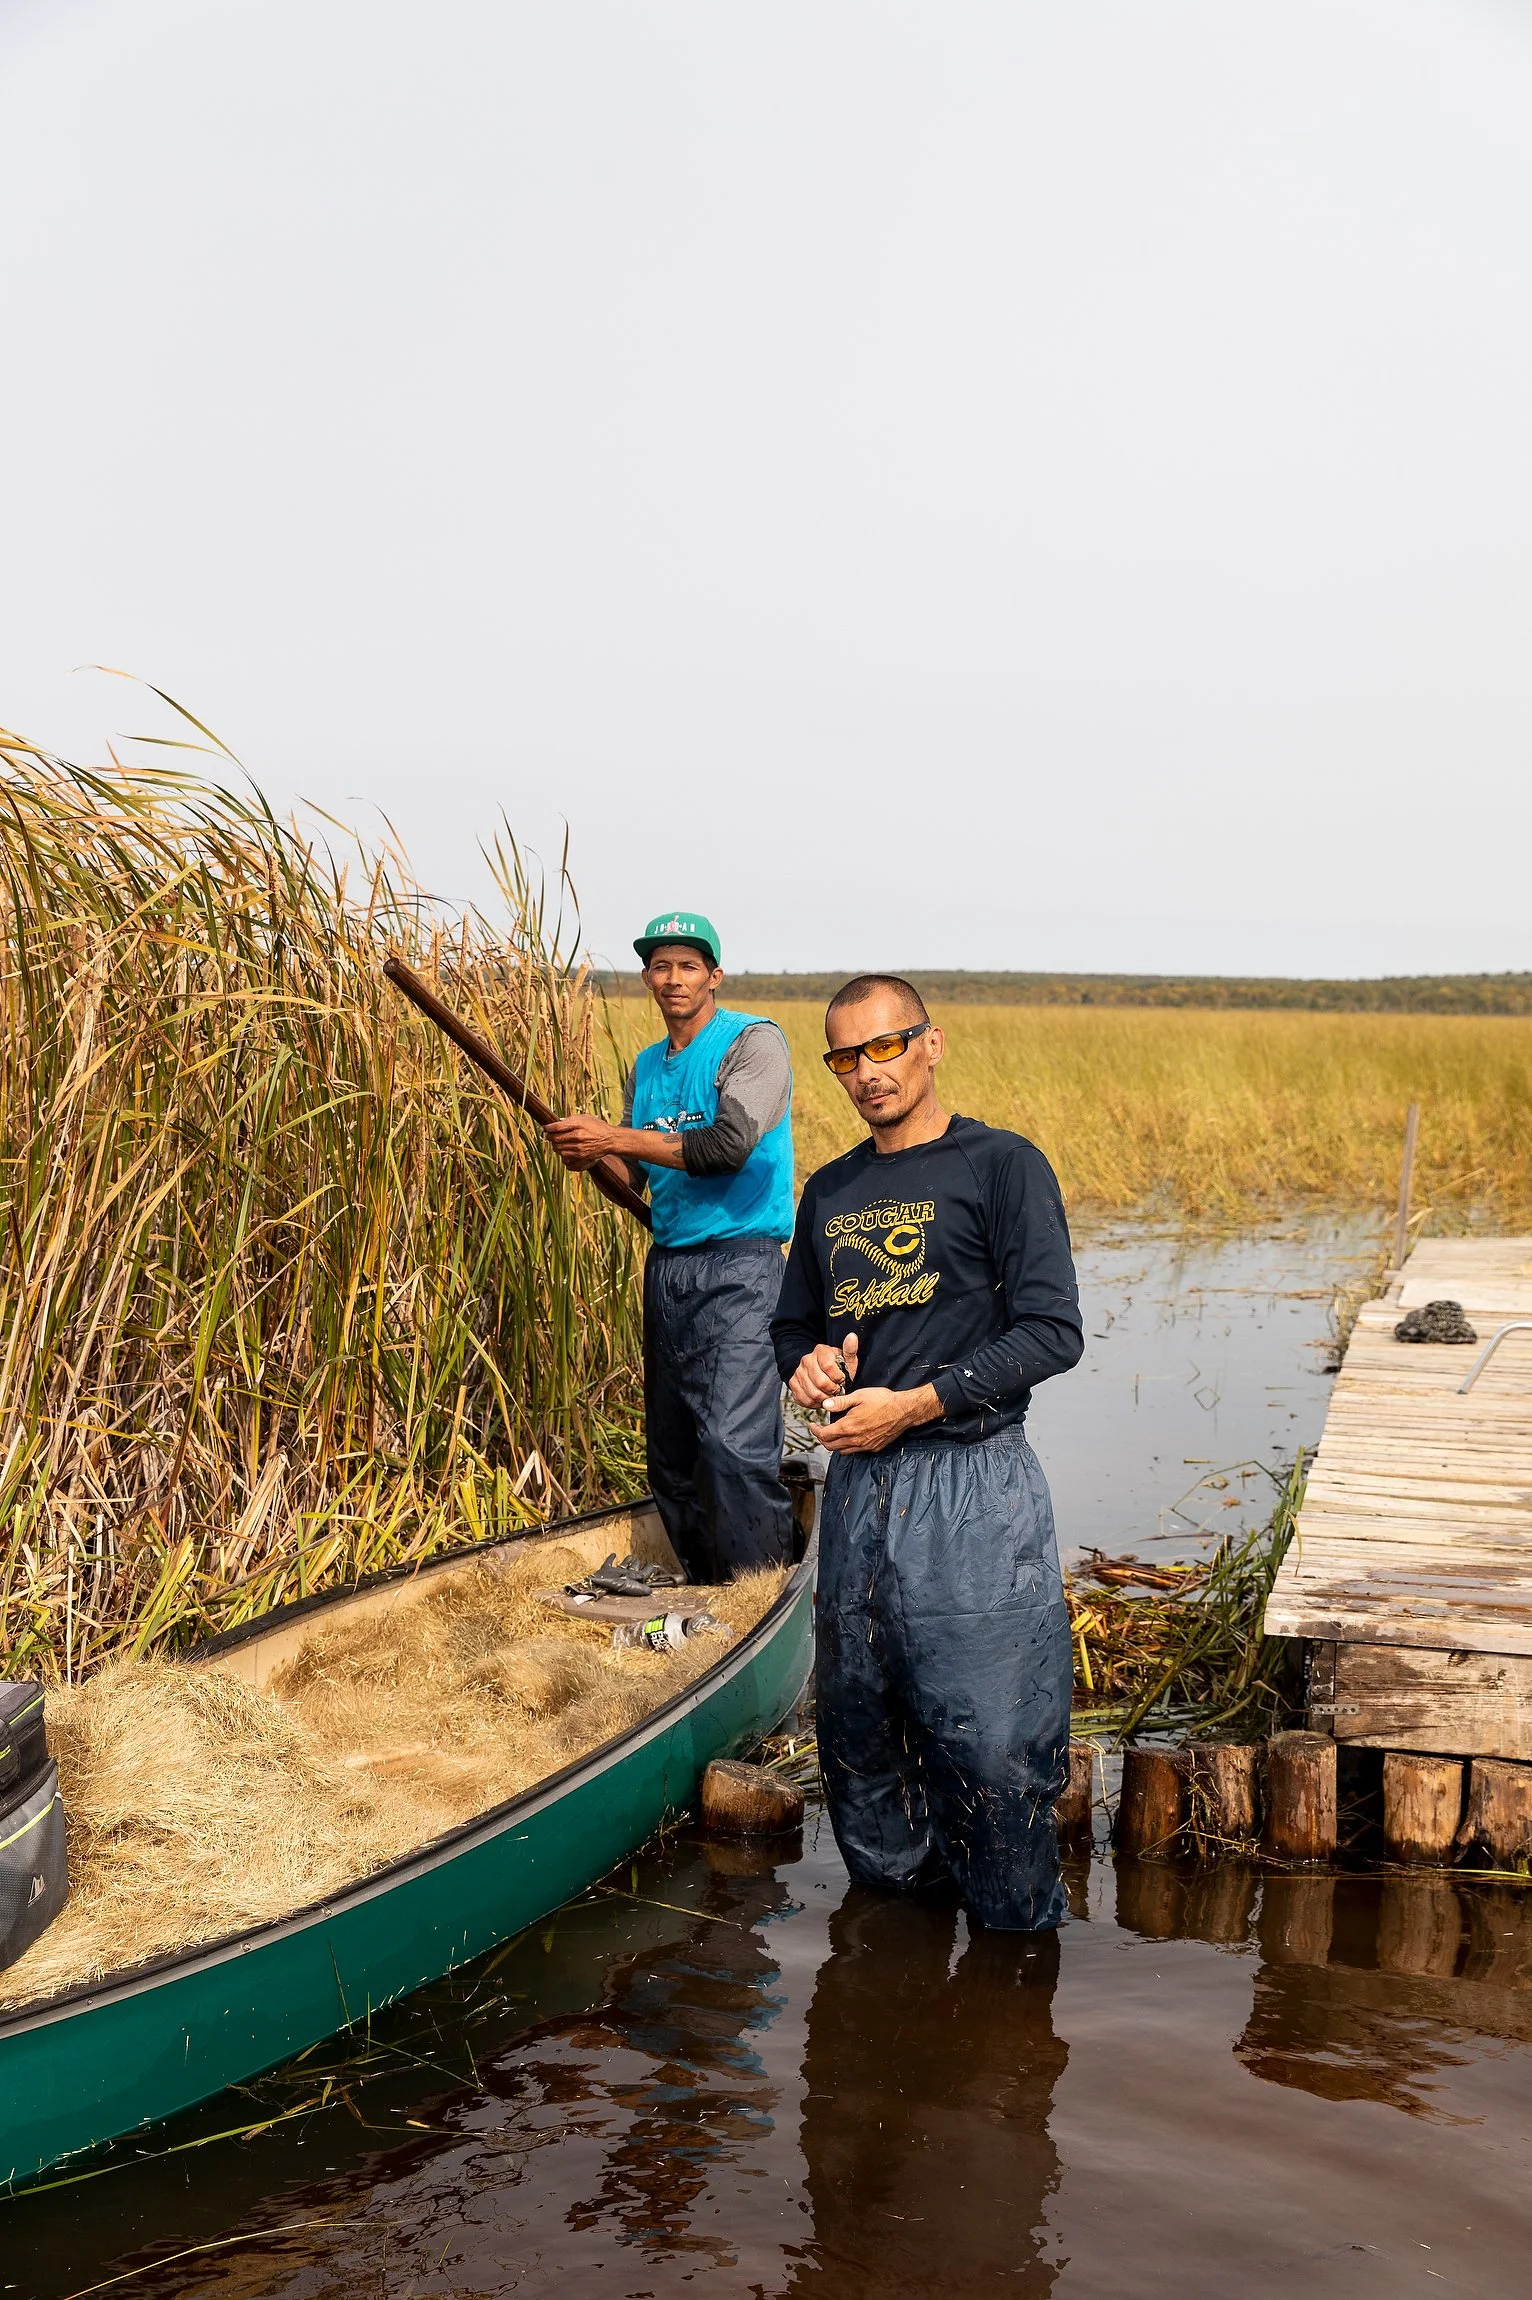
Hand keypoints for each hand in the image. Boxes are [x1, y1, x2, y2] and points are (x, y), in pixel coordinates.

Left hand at [543, 1114, 619, 1171]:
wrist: (609, 1139)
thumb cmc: (596, 1126)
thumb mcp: (584, 1117)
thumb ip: (570, 1119)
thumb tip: (556, 1122)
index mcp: (578, 1124)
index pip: (557, 1127)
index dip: (548, 1128)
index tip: (544, 1128)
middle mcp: (578, 1135)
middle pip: (555, 1138)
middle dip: (550, 1137)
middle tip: (549, 1136)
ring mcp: (579, 1147)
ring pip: (558, 1148)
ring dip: (555, 1145)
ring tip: (556, 1142)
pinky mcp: (581, 1155)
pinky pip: (564, 1156)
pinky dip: (561, 1152)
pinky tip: (563, 1149)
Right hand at [787, 1332, 859, 1409]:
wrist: (820, 1372)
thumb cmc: (837, 1367)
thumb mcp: (847, 1359)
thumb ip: (850, 1350)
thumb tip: (852, 1336)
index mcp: (820, 1351)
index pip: (828, 1366)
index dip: (837, 1377)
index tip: (841, 1379)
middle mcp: (807, 1360)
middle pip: (821, 1382)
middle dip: (832, 1390)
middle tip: (836, 1390)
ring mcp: (798, 1372)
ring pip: (813, 1393)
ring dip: (824, 1398)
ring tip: (829, 1395)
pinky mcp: (793, 1384)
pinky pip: (804, 1399)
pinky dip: (815, 1403)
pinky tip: (820, 1399)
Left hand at [817, 1382, 942, 1453]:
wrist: (903, 1411)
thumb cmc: (883, 1401)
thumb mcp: (859, 1396)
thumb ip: (840, 1402)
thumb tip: (825, 1405)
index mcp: (849, 1426)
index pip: (825, 1435)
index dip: (816, 1431)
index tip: (813, 1425)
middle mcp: (855, 1439)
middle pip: (831, 1446)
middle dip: (822, 1439)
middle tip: (819, 1431)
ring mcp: (865, 1445)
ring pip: (842, 1451)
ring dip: (833, 1445)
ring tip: (831, 1434)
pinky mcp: (873, 1447)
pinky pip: (855, 1451)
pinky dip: (847, 1447)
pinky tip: (848, 1437)